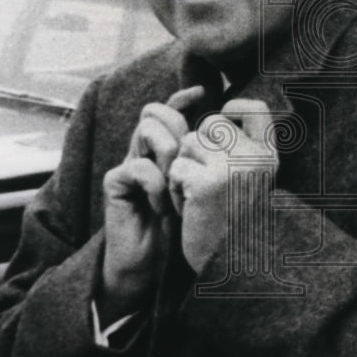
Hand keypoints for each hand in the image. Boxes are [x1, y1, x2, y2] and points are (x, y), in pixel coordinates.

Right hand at [101, 86, 204, 309]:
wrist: (150, 265)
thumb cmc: (180, 231)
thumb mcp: (205, 195)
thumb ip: (215, 168)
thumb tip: (242, 143)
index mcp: (167, 151)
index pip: (171, 111)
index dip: (183, 97)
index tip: (203, 91)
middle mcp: (145, 152)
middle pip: (155, 113)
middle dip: (178, 128)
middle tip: (190, 159)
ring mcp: (128, 164)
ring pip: (146, 131)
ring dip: (169, 155)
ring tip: (178, 185)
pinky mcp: (115, 182)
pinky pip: (138, 167)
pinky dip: (156, 186)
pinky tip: (162, 208)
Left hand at [167, 99, 278, 273]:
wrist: (234, 270)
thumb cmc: (235, 224)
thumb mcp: (249, 180)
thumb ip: (241, 148)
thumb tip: (222, 113)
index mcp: (270, 156)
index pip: (256, 108)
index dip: (234, 110)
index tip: (223, 130)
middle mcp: (257, 158)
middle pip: (210, 125)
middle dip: (198, 149)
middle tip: (204, 182)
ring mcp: (233, 168)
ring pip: (188, 145)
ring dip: (183, 170)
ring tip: (198, 199)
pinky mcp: (207, 184)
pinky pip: (176, 168)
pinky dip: (174, 189)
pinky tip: (189, 209)